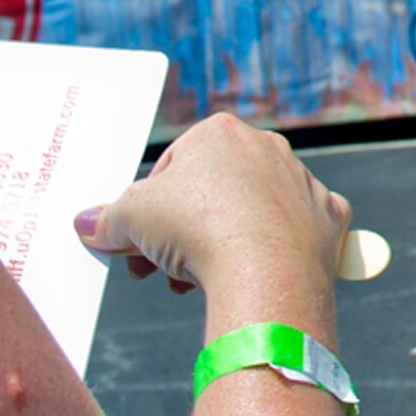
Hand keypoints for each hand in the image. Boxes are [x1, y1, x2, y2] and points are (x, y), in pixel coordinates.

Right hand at [77, 114, 349, 303]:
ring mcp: (303, 182)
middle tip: (156, 270)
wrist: (265, 269)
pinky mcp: (329, 219)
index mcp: (221, 133)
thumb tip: (86, 224)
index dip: (148, 210)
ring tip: (193, 283)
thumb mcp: (131, 219)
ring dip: (221, 246)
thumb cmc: (196, 228)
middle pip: (213, 193)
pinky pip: (299, 232)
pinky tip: (255, 272)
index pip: (172, 168)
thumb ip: (107, 218)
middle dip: (180, 233)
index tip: (136, 244)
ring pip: (253, 214)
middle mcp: (268, 148)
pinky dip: (278, 251)